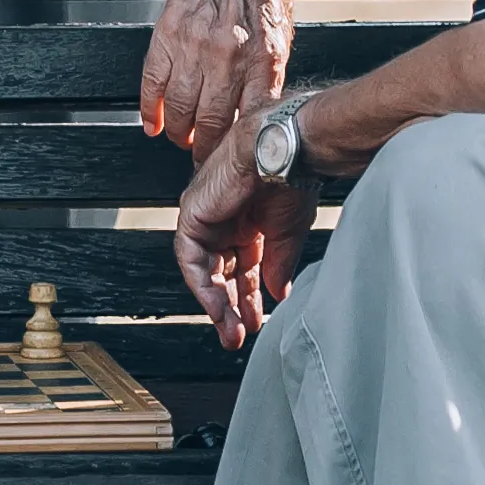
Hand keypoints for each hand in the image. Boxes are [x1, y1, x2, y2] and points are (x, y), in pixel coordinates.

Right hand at [142, 0, 293, 148]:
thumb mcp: (281, 35)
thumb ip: (269, 77)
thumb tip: (258, 115)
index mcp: (262, 61)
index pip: (247, 124)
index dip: (237, 152)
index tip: (232, 166)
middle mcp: (228, 58)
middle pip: (211, 125)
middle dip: (206, 150)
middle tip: (204, 161)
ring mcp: (194, 47)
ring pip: (179, 111)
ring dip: (179, 134)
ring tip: (182, 139)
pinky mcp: (167, 34)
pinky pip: (152, 84)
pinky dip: (149, 109)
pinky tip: (153, 123)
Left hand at [174, 109, 311, 347]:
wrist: (286, 150)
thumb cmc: (292, 176)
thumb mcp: (288, 232)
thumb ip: (279, 264)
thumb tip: (278, 293)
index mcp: (249, 220)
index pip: (244, 267)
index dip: (250, 297)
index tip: (256, 322)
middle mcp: (226, 219)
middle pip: (223, 272)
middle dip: (232, 306)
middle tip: (238, 335)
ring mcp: (207, 216)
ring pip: (205, 270)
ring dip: (217, 303)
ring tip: (231, 330)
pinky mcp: (193, 214)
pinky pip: (191, 259)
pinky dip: (203, 285)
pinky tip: (218, 307)